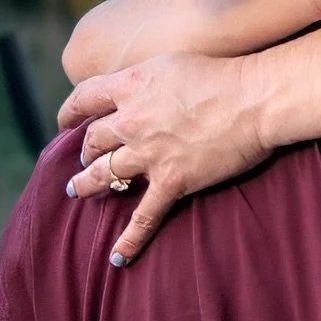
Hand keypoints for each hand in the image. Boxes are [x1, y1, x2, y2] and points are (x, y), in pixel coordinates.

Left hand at [58, 52, 270, 265]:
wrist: (255, 99)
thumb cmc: (222, 75)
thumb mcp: (171, 62)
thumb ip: (144, 78)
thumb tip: (132, 89)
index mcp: (130, 86)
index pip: (84, 99)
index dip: (69, 112)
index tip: (65, 122)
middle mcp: (132, 120)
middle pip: (93, 140)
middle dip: (86, 150)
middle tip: (86, 158)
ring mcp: (149, 154)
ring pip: (104, 174)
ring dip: (86, 184)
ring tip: (76, 191)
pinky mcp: (172, 181)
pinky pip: (144, 216)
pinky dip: (129, 239)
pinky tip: (117, 258)